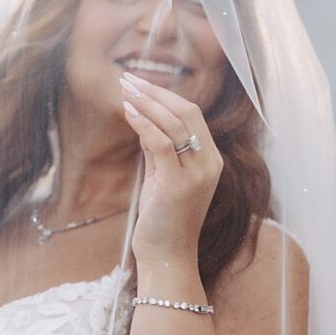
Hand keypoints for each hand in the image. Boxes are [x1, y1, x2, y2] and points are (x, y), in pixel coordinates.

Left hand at [119, 73, 222, 266]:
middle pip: (187, 113)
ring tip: (125, 89)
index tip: (140, 84)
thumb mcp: (163, 177)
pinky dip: (143, 123)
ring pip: (174, 123)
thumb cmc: (164, 220)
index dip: (166, 95)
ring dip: (147, 102)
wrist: (167, 256)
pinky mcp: (178, 184)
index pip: (193, 116)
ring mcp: (197, 174)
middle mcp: (209, 164)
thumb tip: (143, 117)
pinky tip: (128, 112)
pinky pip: (160, 142)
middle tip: (129, 79)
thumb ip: (159, 149)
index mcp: (210, 161)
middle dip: (156, 92)